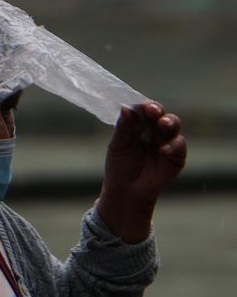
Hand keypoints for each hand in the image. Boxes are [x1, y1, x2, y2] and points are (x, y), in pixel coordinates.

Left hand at [98, 101, 186, 242]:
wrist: (126, 191)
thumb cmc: (119, 166)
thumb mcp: (118, 146)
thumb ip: (123, 128)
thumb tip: (125, 107)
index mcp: (140, 125)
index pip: (145, 110)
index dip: (144, 106)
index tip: (142, 106)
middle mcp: (156, 130)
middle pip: (161, 114)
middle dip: (158, 111)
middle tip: (153, 110)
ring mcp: (167, 142)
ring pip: (173, 126)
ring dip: (169, 123)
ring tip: (163, 124)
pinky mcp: (176, 157)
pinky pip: (179, 146)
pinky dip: (174, 145)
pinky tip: (165, 148)